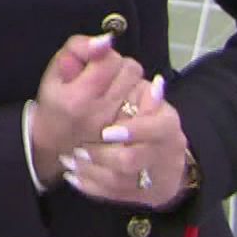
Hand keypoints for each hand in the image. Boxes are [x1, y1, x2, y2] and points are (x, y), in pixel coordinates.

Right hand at [27, 33, 145, 189]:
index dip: (102, 54)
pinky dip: (143, 99)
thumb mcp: (54, 73)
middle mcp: (102, 114)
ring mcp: (119, 127)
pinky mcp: (133, 135)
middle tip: (104, 74)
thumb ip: (77, 49)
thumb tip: (105, 41)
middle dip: (119, 66)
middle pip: (130, 70)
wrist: (55, 145)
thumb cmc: (54, 105)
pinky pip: (151, 106)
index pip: (109, 59)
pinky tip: (129, 101)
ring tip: (113, 89)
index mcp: (79, 98)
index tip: (92, 60)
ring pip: (142, 85)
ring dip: (131, 81)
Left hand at [60, 74, 191, 209]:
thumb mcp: (125, 82)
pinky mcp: (145, 192)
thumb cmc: (130, 107)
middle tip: (79, 150)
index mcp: (166, 120)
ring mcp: (156, 173)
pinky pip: (115, 194)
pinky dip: (91, 185)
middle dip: (103, 156)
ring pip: (120, 180)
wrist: (155, 146)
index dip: (132, 130)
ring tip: (70, 161)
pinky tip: (73, 176)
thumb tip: (102, 42)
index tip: (106, 132)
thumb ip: (108, 63)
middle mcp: (166, 149)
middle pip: (133, 159)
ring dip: (91, 170)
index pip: (157, 126)